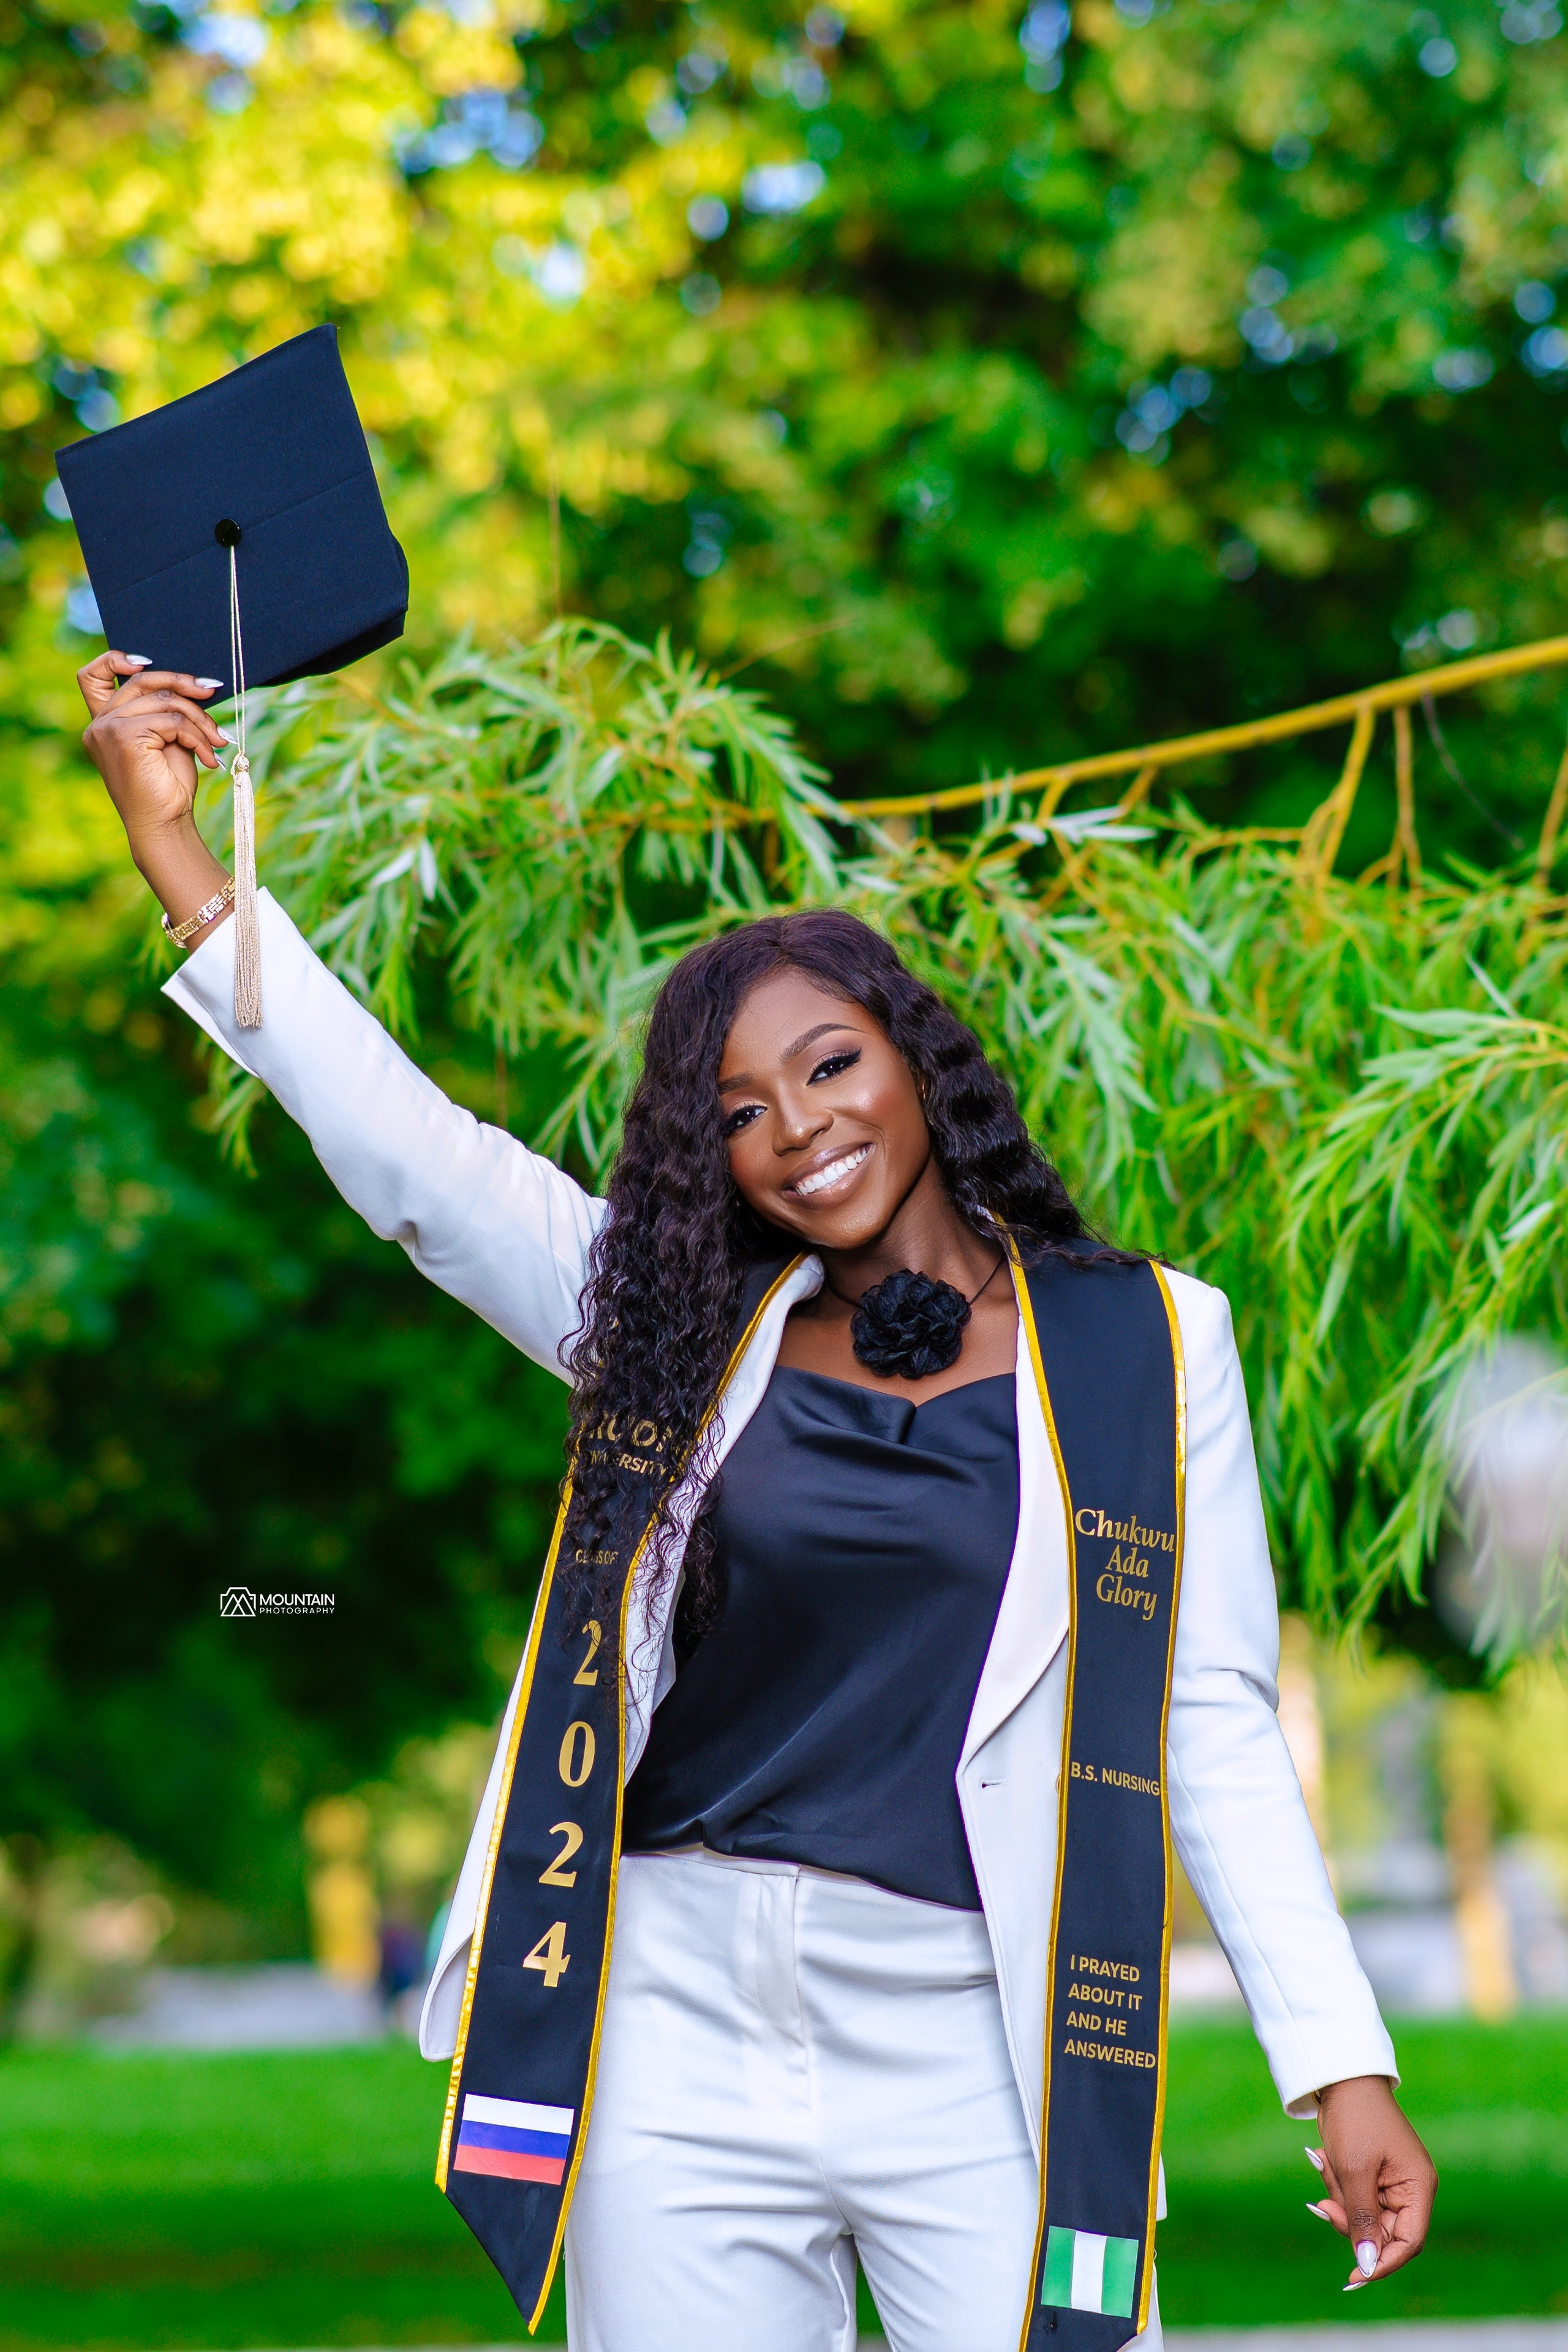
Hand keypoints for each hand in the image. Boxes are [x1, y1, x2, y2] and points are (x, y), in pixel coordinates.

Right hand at [78, 651, 227, 845]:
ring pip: (165, 701)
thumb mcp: (167, 741)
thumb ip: (166, 711)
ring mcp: (108, 729)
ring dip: (200, 719)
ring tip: (217, 740)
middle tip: (211, 690)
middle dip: (182, 682)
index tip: (148, 662)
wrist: (165, 825)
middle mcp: (99, 724)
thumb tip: (196, 684)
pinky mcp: (125, 737)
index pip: (91, 675)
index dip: (116, 659)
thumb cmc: (167, 788)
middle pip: (142, 680)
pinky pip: (173, 720)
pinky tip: (209, 756)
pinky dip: (198, 736)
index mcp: (103, 723)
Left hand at [1306, 2075, 1436, 2291]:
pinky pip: (1353, 2197)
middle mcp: (1410, 2189)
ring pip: (1363, 2216)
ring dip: (1339, 2199)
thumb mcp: (1354, 2172)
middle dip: (1351, 2222)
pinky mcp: (1370, 2174)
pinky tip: (1323, 2158)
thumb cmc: (1355, 2120)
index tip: (1355, 2276)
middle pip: (1383, 2232)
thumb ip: (1361, 2220)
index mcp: (1419, 2187)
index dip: (1383, 2262)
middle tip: (1324, 2205)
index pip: (1409, 2241)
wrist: (1340, 2078)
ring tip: (1325, 2163)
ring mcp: (1390, 2182)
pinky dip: (1336, 2186)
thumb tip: (1366, 2265)